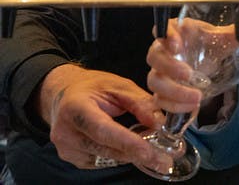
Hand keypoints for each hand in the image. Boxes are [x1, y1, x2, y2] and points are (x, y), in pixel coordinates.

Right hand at [35, 63, 171, 171]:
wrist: (64, 94)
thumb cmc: (93, 87)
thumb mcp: (119, 86)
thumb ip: (140, 103)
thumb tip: (159, 123)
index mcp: (76, 107)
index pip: (103, 130)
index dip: (127, 142)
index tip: (149, 152)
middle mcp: (65, 131)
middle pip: (105, 149)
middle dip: (137, 155)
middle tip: (163, 160)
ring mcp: (66, 148)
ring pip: (105, 158)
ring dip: (130, 156)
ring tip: (154, 153)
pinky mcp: (71, 158)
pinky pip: (100, 161)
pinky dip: (119, 156)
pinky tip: (131, 149)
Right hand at [146, 6, 238, 114]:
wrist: (208, 65)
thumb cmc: (211, 46)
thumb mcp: (229, 39)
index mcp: (180, 32)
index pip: (163, 28)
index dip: (166, 35)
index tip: (176, 44)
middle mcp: (166, 51)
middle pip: (154, 56)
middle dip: (170, 67)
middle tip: (190, 74)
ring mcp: (162, 72)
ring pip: (155, 81)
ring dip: (173, 92)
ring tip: (197, 97)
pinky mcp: (163, 92)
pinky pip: (159, 101)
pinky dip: (174, 107)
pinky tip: (191, 108)